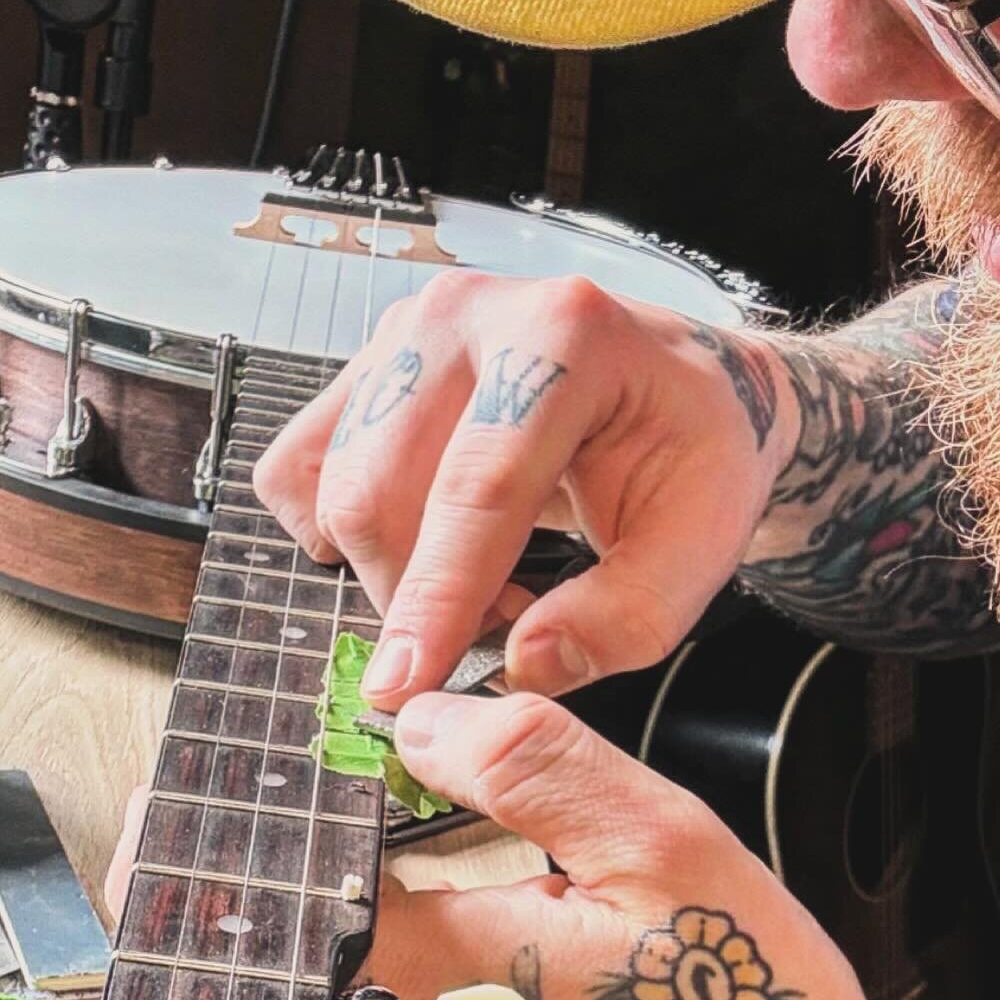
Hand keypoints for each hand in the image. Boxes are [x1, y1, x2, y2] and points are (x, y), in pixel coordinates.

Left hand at [106, 695, 876, 999]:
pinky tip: (370, 923)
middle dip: (230, 873)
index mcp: (436, 975)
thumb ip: (528, 766)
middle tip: (238, 798)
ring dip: (279, 926)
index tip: (204, 774)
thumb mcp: (663, 850)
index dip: (220, 827)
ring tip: (300, 845)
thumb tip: (414, 719)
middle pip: (250, 961)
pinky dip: (324, 977)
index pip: (271, 893)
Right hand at [251, 271, 795, 703]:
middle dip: (414, 595)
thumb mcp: (704, 536)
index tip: (406, 684)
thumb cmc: (694, 445)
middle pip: (380, 487)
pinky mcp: (366, 364)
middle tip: (495, 627)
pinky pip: (296, 467)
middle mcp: (467, 315)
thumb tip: (524, 664)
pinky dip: (336, 531)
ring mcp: (404, 332)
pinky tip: (414, 543)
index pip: (478, 486)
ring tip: (478, 580)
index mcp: (564, 336)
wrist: (675, 377)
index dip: (437, 597)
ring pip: (330, 485)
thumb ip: (628, 615)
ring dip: (387, 567)